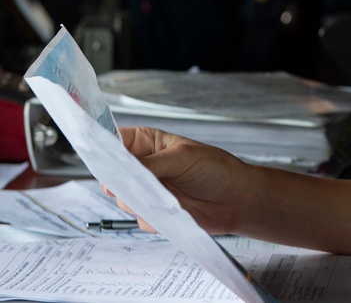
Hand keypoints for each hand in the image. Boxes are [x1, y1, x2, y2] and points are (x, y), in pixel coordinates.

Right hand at [106, 126, 259, 234]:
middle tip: (131, 186)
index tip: (102, 162)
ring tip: (163, 197)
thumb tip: (123, 168)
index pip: (114, 142)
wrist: (236, 199)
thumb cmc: (215, 168)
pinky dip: (152, 218)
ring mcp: (147, 190)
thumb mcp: (183, 158)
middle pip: (111, 175)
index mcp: (146, 143)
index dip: (104, 151)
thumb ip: (151, 163)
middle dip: (120, 183)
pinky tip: (172, 211)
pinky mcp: (153, 212)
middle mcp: (143, 166)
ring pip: (122, 200)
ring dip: (139, 202)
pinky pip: (139, 219)